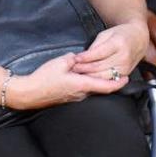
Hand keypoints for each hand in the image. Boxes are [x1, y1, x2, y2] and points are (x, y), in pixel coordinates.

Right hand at [4, 52, 121, 108]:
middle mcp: (81, 94)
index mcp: (82, 84)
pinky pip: (81, 91)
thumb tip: (79, 58)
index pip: (106, 86)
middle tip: (114, 70)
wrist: (29, 93)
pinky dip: (85, 84)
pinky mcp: (68, 98)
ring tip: (97, 70)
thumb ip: (74, 59)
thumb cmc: (43, 78)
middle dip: (107, 79)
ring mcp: (74, 98)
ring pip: (90, 89)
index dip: (118, 83)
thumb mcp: (60, 62)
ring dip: (95, 81)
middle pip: (99, 87)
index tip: (126, 78)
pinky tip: (80, 77)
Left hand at [70, 19, 148, 83]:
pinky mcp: (125, 74)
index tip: (76, 59)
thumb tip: (84, 56)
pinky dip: (98, 80)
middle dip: (84, 69)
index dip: (85, 57)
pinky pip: (109, 80)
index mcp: (118, 43)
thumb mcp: (106, 34)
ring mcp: (125, 67)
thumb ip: (95, 46)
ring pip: (103, 76)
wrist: (138, 38)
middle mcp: (123, 57)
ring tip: (78, 74)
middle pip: (99, 67)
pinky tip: (90, 78)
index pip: (98, 53)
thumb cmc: (122, 34)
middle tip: (73, 68)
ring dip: (89, 76)